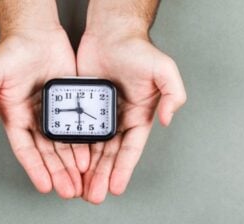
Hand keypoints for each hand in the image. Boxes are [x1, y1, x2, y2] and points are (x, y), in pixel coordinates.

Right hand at [0, 28, 87, 198]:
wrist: (36, 33)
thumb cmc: (12, 52)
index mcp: (16, 117)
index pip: (25, 149)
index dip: (34, 169)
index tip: (45, 186)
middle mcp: (35, 118)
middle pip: (47, 153)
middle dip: (57, 172)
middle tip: (69, 189)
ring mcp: (54, 111)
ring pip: (64, 144)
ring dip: (71, 163)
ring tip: (81, 180)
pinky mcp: (70, 102)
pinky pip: (78, 126)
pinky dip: (83, 142)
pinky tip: (90, 156)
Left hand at [77, 30, 186, 202]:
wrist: (111, 34)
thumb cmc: (137, 50)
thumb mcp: (164, 70)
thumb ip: (174, 94)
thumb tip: (169, 119)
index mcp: (139, 115)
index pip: (131, 148)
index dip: (124, 169)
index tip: (116, 187)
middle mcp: (120, 118)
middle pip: (110, 154)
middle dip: (102, 175)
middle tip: (94, 194)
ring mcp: (99, 114)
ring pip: (93, 147)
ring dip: (88, 168)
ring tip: (80, 186)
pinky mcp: (83, 106)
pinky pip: (77, 130)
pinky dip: (74, 148)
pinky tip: (69, 162)